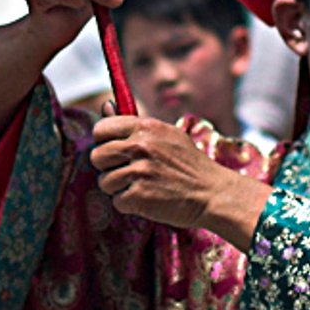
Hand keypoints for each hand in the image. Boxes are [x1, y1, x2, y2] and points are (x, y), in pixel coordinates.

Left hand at [89, 113, 270, 251]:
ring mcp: (139, 171)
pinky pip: (117, 201)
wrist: (212, 193)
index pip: (101, 129)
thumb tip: (105, 105)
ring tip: (142, 186)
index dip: (105, 142)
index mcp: (145, 127)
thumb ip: (134, 123)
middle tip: (129, 172)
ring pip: (104, 181)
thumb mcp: (166, 135)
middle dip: (109, 167)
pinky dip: (129, 204)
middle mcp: (140, 146)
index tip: (116, 151)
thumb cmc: (188, 163)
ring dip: (119, 188)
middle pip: (97, 156)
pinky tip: (147, 199)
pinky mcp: (139, 196)